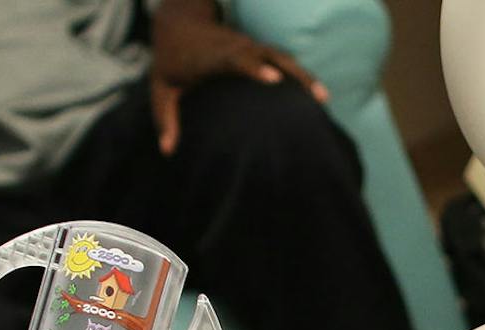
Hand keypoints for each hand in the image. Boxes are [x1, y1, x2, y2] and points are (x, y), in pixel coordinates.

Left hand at [148, 0, 327, 155]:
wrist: (180, 24)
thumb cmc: (170, 60)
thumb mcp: (160, 87)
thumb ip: (164, 118)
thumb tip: (166, 151)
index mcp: (213, 56)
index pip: (236, 59)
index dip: (254, 67)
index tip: (273, 79)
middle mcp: (235, 48)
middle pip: (269, 56)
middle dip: (293, 73)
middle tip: (316, 95)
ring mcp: (248, 47)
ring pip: (281, 57)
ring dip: (303, 74)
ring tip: (324, 98)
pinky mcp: (256, 50)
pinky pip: (281, 60)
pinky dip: (299, 73)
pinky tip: (316, 93)